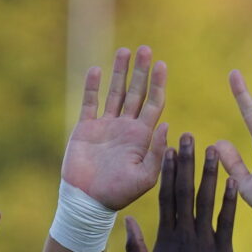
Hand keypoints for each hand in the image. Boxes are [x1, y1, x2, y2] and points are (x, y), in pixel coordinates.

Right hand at [64, 46, 170, 210]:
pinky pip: (90, 102)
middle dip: (141, 71)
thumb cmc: (119, 194)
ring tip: (125, 51)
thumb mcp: (146, 177)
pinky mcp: (85, 128)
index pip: (154, 103)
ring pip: (115, 92)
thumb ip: (157, 152)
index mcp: (142, 136)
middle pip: (136, 92)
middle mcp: (126, 127)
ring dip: (120, 72)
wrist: (88, 202)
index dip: (158, 84)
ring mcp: (105, 126)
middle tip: (146, 49)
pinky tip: (96, 69)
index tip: (162, 65)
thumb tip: (166, 124)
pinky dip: (92, 86)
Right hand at [138, 135, 237, 251]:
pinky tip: (234, 181)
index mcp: (165, 236)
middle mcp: (184, 233)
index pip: (166, 196)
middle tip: (188, 138)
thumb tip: (127, 220)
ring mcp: (204, 241)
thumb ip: (134, 244)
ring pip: (207, 201)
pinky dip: (230, 202)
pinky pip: (227, 222)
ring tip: (214, 150)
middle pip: (185, 191)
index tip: (168, 150)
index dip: (168, 171)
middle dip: (186, 162)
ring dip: (210, 174)